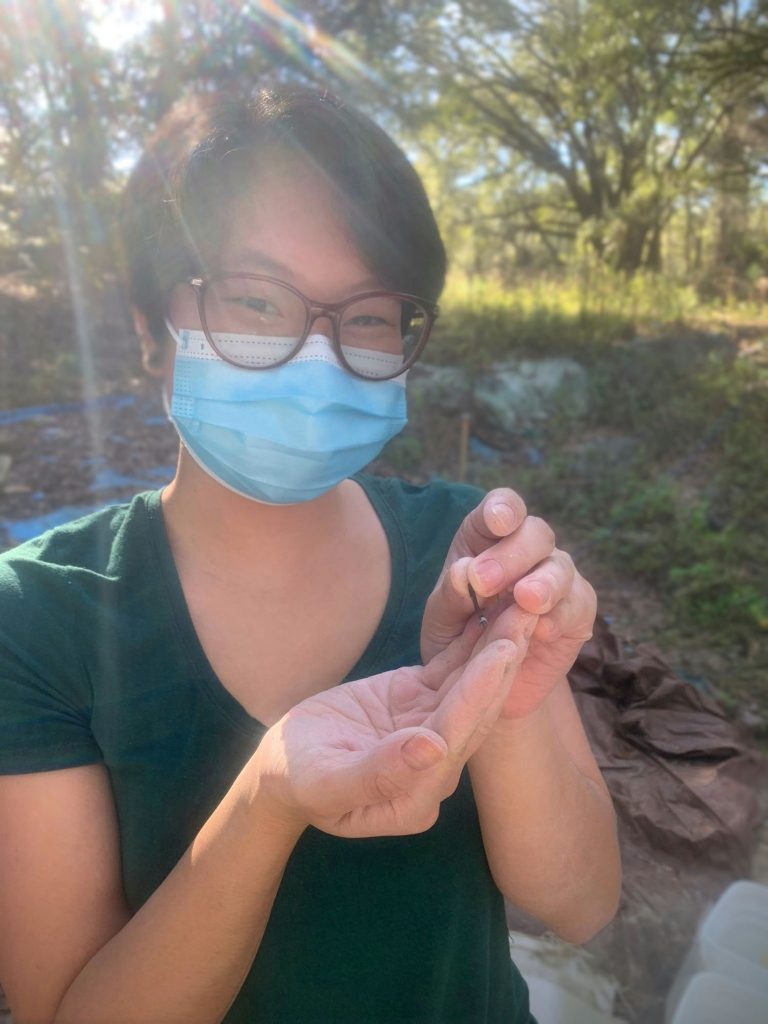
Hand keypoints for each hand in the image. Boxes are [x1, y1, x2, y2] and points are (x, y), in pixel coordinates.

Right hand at [252, 624, 528, 838]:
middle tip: (531, 611)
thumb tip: (432, 749)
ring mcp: (434, 731)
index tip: (504, 651)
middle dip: (504, 660)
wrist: (282, 770)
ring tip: (524, 600)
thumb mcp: (325, 780)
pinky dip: (470, 639)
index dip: (480, 692)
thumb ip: (378, 771)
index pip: (457, 735)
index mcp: (420, 793)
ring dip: (497, 643)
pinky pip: (450, 668)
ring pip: (471, 684)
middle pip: (478, 708)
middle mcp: (439, 765)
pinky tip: (491, 606)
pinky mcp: (422, 702)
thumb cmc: (295, 779)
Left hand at [421, 488, 596, 719]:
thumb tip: (464, 570)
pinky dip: (558, 616)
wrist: (484, 683)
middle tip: (484, 581)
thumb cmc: (458, 638)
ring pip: (561, 566)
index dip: (503, 507)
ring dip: (543, 582)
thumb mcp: (442, 619)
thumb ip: (450, 594)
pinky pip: (577, 605)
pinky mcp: (578, 610)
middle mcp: (527, 551)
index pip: (503, 508)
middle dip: (513, 554)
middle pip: (536, 533)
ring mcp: (557, 577)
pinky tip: (539, 630)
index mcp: (488, 539)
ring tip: (525, 599)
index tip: (497, 520)